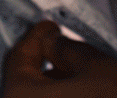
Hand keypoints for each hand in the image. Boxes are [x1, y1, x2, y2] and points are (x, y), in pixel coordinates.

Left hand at [2, 21, 116, 97]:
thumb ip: (66, 48)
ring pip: (42, 97)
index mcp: (22, 96)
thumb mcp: (97, 67)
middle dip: (46, 62)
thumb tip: (52, 42)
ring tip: (79, 70)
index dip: (36, 37)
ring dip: (57, 83)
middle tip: (62, 44)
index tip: (49, 26)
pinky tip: (84, 92)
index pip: (19, 58)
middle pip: (28, 82)